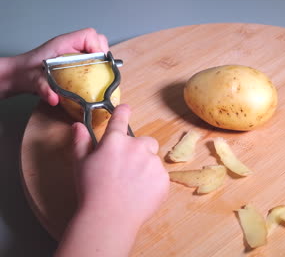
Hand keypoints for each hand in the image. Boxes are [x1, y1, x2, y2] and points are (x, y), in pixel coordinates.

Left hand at [0, 28, 108, 104]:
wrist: (22, 75)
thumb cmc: (27, 74)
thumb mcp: (35, 81)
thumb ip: (44, 88)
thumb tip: (54, 98)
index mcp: (64, 44)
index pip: (89, 35)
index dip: (98, 47)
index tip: (100, 63)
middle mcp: (71, 45)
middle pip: (98, 40)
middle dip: (103, 54)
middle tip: (102, 69)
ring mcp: (76, 51)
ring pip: (97, 48)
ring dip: (101, 60)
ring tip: (100, 73)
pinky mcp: (77, 58)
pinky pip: (93, 56)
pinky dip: (97, 65)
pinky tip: (95, 77)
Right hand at [55, 104, 168, 256]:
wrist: (109, 218)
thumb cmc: (91, 190)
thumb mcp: (80, 163)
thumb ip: (81, 141)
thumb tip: (78, 125)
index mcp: (115, 141)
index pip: (121, 118)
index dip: (123, 112)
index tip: (126, 109)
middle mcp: (137, 147)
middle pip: (145, 142)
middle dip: (139, 151)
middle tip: (127, 168)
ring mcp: (153, 163)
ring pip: (153, 161)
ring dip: (145, 168)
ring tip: (131, 185)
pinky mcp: (163, 179)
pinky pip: (160, 177)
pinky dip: (153, 183)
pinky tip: (139, 194)